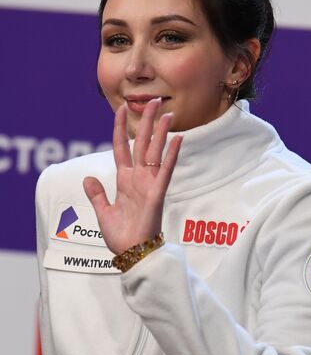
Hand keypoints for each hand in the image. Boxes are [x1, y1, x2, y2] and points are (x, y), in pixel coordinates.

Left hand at [83, 98, 182, 254]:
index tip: (122, 108)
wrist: (131, 253)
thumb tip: (87, 178)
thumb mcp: (103, 212)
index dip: (120, 127)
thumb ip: (97, 194)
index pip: (121, 147)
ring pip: (155, 151)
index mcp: (124, 179)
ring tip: (166, 113)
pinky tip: (178, 138)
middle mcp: (137, 177)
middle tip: (153, 101)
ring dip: (160, 132)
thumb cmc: (120, 235)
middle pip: (141, 143)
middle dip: (146, 121)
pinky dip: (171, 154)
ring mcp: (149, 183)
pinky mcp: (157, 193)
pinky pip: (165, 170)